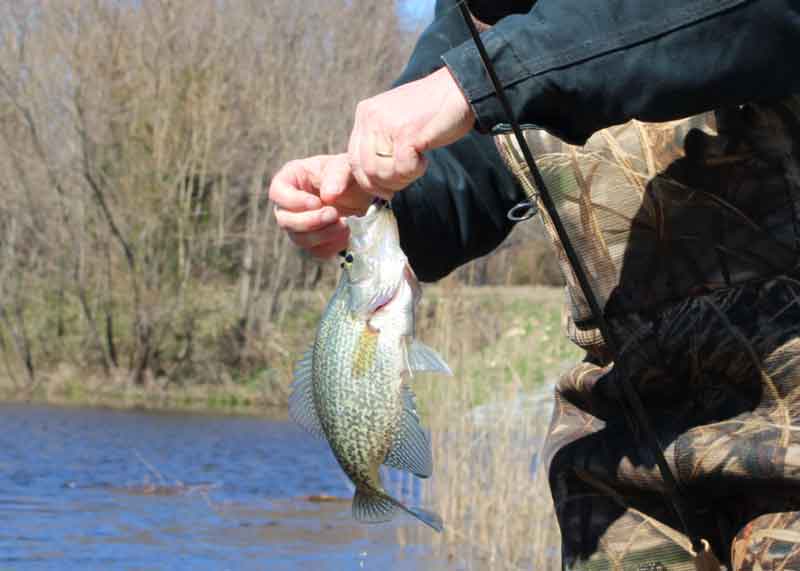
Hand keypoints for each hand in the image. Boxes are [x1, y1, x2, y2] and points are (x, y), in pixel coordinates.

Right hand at [269, 154, 371, 257]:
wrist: (363, 193)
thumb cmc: (348, 173)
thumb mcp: (345, 166)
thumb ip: (337, 175)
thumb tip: (328, 196)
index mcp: (290, 179)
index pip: (277, 192)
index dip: (293, 201)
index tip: (317, 202)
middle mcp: (289, 205)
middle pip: (285, 221)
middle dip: (310, 221)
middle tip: (334, 214)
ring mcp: (300, 225)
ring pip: (299, 239)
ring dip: (322, 235)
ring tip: (345, 224)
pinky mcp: (314, 242)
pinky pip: (316, 251)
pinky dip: (332, 245)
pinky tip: (348, 234)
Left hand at [348, 66, 474, 199]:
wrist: (458, 89)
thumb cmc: (432, 111)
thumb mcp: (396, 123)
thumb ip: (380, 143)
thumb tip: (373, 179)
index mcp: (365, 114)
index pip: (353, 160)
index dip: (369, 182)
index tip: (387, 189)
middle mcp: (370, 117)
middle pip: (365, 170)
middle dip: (386, 184)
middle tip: (406, 178)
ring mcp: (386, 123)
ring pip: (381, 172)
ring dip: (401, 178)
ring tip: (417, 165)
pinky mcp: (405, 132)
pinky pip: (402, 168)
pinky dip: (414, 171)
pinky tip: (424, 160)